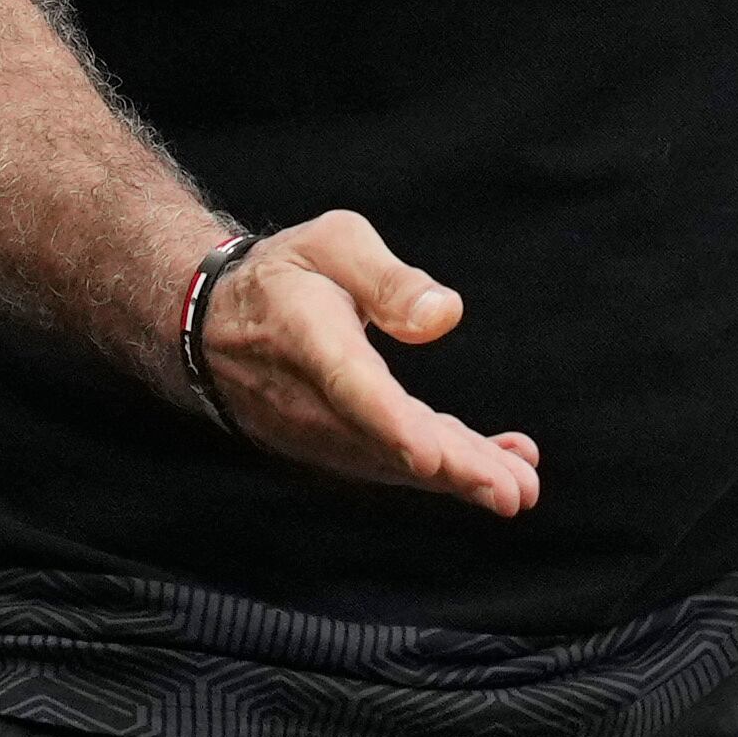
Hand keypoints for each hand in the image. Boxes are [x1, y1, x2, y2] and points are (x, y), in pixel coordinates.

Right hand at [193, 209, 540, 515]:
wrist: (216, 326)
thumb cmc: (285, 275)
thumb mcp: (332, 243)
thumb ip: (388, 278)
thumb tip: (445, 316)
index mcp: (309, 338)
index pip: (350, 388)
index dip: (390, 425)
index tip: (430, 458)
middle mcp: (311, 399)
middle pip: (385, 442)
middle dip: (451, 471)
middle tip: (514, 493)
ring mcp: (318, 433)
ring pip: (393, 462)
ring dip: (457, 479)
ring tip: (521, 487)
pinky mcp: (335, 446)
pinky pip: (390, 461)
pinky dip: (443, 469)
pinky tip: (497, 466)